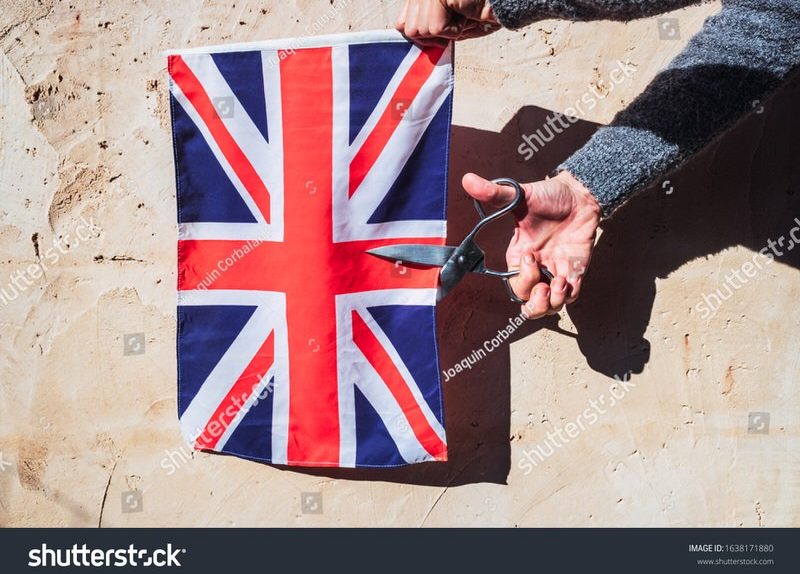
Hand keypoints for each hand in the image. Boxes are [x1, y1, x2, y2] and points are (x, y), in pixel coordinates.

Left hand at [395, 0, 500, 42]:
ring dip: (446, 30)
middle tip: (456, 17)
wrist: (506, 1)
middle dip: (434, 33)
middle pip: (408, 30)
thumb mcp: (452, 18)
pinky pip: (437, 29)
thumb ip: (428, 23)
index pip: (402, 22)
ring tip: (462, 12)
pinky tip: (466, 13)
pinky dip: (455, 29)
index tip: (442, 25)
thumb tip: (409, 33)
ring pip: (421, 31)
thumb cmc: (485, 7)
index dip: (421, 31)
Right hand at [462, 171, 601, 318]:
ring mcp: (555, 271)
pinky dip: (566, 296)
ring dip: (550, 304)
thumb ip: (494, 193)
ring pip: (548, 307)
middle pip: (527, 301)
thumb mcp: (520, 196)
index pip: (513, 283)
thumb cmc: (550, 195)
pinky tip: (567, 279)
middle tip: (543, 285)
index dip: (522, 278)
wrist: (580, 194)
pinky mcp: (575, 272)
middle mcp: (536, 268)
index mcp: (519, 256)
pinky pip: (569, 298)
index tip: (530, 256)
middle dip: (534, 301)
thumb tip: (467, 179)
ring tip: (556, 284)